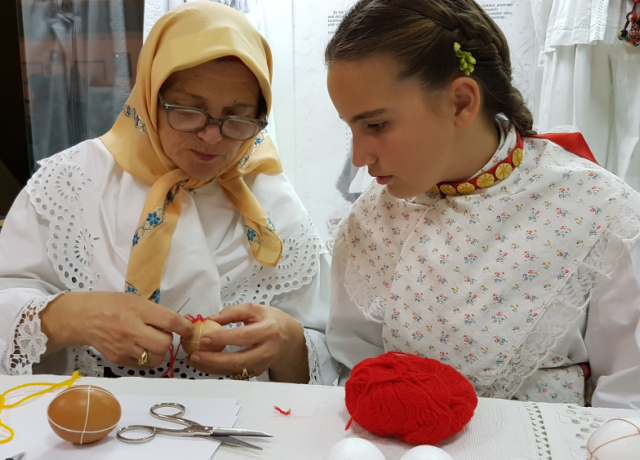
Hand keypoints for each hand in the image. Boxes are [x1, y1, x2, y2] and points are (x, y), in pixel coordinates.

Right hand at [40, 291, 193, 368]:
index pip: (169, 321)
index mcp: (137, 310)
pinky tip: (142, 349)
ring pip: (156, 358)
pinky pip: (143, 365)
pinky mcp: (119, 360)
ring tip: (152, 342)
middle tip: (163, 334)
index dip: (184, 326)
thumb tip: (181, 324)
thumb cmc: (112, 305)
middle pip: (164, 344)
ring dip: (159, 352)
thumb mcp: (136, 300)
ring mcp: (124, 347)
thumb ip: (157, 312)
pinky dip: (148, 359)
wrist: (84, 318)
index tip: (188, 328)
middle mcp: (131, 330)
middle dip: (168, 340)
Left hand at [184, 303, 308, 382]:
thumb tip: (212, 318)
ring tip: (194, 360)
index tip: (204, 338)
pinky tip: (204, 364)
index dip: (223, 338)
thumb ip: (234, 312)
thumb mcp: (256, 310)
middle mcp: (267, 350)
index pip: (243, 336)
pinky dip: (217, 370)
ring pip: (235, 371)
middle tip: (195, 355)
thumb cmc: (273, 322)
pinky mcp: (256, 372)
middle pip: (239, 360)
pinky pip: (234, 374)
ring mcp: (262, 364)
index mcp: (269, 330)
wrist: (290, 340)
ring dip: (212, 368)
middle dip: (214, 360)